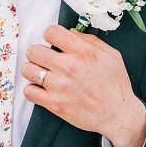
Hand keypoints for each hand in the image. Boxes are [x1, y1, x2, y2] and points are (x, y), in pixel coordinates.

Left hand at [21, 26, 145, 146]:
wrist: (118, 114)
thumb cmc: (116, 85)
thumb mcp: (112, 56)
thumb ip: (91, 41)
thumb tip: (71, 32)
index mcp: (84, 52)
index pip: (51, 32)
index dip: (51, 35)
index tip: (54, 43)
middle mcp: (69, 67)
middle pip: (34, 50)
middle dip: (39, 53)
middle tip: (47, 60)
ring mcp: (60, 86)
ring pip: (27, 70)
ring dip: (33, 70)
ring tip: (44, 74)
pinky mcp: (54, 104)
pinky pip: (28, 92)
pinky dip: (33, 90)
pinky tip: (43, 89)